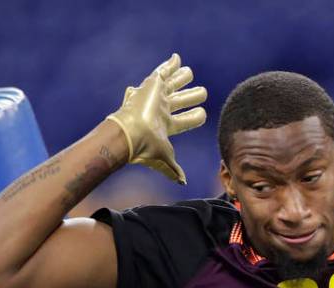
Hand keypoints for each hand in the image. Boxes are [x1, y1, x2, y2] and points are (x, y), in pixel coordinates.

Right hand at [105, 53, 206, 183]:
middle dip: (191, 96)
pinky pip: (162, 71)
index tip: (202, 114)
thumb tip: (182, 182)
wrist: (132, 133)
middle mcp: (161, 110)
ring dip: (182, 78)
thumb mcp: (165, 159)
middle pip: (181, 100)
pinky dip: (170, 64)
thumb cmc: (146, 148)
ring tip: (189, 73)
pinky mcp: (153, 85)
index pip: (185, 120)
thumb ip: (173, 169)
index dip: (194, 117)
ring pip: (173, 84)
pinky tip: (177, 58)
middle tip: (202, 92)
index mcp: (166, 126)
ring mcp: (157, 97)